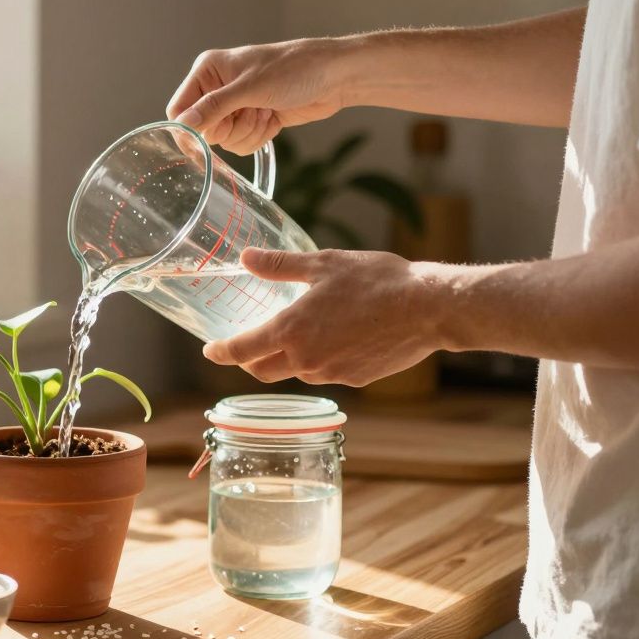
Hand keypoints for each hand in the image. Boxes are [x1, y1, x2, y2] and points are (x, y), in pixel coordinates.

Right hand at [166, 38, 350, 153]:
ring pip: (224, 140)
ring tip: (266, 110)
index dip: (190, 127)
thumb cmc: (294, 69)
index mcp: (208, 71)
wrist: (333, 77)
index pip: (179, 108)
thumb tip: (183, 124)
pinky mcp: (251, 120)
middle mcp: (217, 88)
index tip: (206, 137)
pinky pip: (241, 144)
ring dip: (248, 132)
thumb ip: (213, 106)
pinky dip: (258, 136)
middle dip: (230, 128)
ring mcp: (235, 106)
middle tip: (250, 111)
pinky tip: (273, 118)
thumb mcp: (250, 87)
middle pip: (203, 130)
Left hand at [202, 248, 441, 386]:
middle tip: (243, 346)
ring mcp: (330, 374)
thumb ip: (279, 266)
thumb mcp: (323, 264)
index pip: (242, 351)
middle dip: (247, 361)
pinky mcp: (354, 380)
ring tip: (292, 335)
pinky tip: (330, 340)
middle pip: (261, 371)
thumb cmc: (377, 281)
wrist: (428, 309)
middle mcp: (305, 360)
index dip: (220, 352)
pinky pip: (323, 373)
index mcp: (291, 331)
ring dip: (284, 359)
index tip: (210, 350)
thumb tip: (246, 259)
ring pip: (293, 373)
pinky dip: (316, 361)